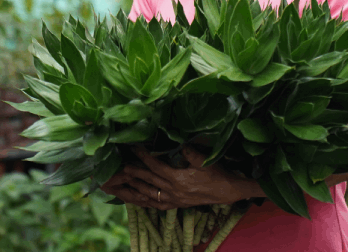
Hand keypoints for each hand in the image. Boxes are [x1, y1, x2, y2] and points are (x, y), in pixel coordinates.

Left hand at [101, 145, 259, 209]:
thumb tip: (179, 143)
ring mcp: (174, 200)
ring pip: (149, 195)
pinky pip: (157, 205)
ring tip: (123, 182)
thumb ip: (190, 152)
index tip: (134, 148)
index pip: (155, 167)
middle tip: (120, 166)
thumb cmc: (216, 174)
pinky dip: (146, 202)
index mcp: (177, 179)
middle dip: (134, 173)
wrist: (227, 192)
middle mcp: (172, 192)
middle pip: (148, 181)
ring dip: (135, 188)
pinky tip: (138, 198)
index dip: (143, 157)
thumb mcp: (204, 160)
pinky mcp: (176, 205)